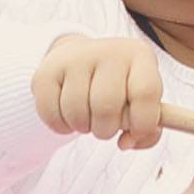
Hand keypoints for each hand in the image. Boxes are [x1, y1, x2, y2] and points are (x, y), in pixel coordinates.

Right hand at [33, 29, 166, 148]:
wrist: (80, 58)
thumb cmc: (119, 89)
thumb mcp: (141, 104)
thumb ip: (146, 132)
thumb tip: (125, 142)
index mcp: (139, 56)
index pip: (146, 92)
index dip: (143, 122)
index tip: (135, 131)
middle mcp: (108, 50)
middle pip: (107, 106)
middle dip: (106, 129)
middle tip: (105, 125)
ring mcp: (75, 57)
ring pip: (77, 113)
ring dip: (83, 127)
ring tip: (87, 117)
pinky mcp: (47, 70)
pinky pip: (51, 114)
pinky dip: (60, 126)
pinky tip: (67, 115)